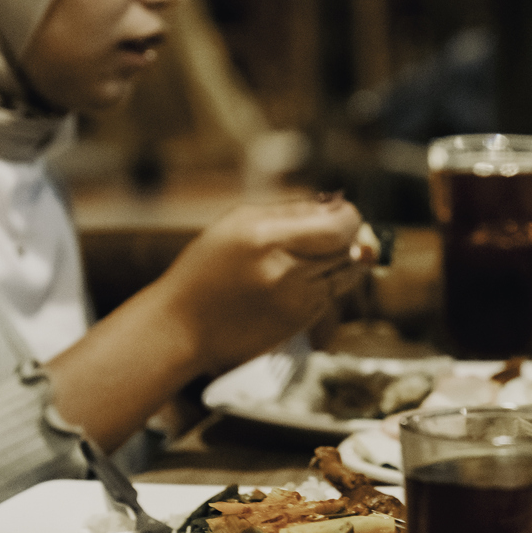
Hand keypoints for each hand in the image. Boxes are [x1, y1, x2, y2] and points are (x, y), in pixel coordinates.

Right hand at [155, 197, 374, 373]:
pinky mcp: (300, 324)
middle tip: (329, 232)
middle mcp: (285, 272)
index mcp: (265, 238)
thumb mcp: (238, 223)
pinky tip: (293, 283)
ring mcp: (295, 302)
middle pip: (348, 249)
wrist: (182, 327)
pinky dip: (323, 285)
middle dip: (347, 237)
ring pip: (346, 274)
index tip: (341, 213)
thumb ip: (291, 212)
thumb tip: (338, 205)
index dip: (349, 217)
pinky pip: (331, 296)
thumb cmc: (206, 269)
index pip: (339, 226)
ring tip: (306, 257)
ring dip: (337, 262)